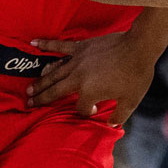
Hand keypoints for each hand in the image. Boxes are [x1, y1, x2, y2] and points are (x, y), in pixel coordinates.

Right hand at [25, 32, 151, 124]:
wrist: (139, 47)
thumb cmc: (136, 75)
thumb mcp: (130, 101)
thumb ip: (119, 116)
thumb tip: (111, 125)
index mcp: (89, 92)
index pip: (81, 108)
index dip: (86, 112)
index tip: (93, 110)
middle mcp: (78, 78)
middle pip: (56, 91)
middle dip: (42, 99)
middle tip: (28, 103)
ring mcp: (77, 61)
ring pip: (53, 73)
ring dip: (41, 81)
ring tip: (29, 88)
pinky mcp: (81, 47)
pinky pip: (60, 46)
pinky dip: (46, 44)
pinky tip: (33, 42)